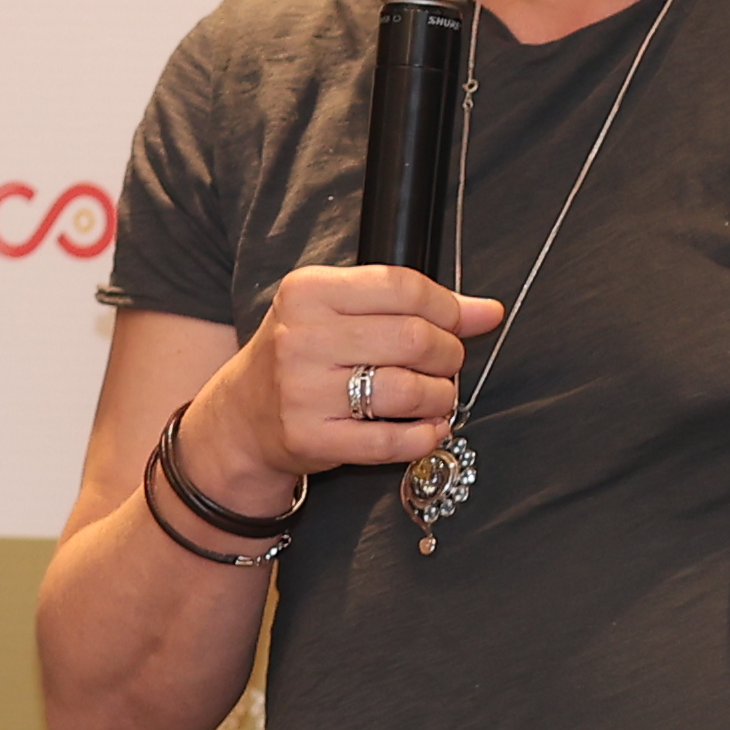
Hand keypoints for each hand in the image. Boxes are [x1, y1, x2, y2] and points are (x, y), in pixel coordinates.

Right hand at [198, 265, 507, 513]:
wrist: (242, 416)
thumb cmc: (303, 356)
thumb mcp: (340, 313)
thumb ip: (411, 305)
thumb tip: (488, 311)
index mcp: (308, 292)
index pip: (401, 287)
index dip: (448, 306)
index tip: (464, 321)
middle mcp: (301, 337)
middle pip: (411, 338)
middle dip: (449, 353)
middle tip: (449, 363)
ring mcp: (302, 390)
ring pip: (406, 390)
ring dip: (441, 397)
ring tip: (439, 397)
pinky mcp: (310, 438)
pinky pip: (389, 442)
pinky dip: (423, 436)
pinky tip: (428, 429)